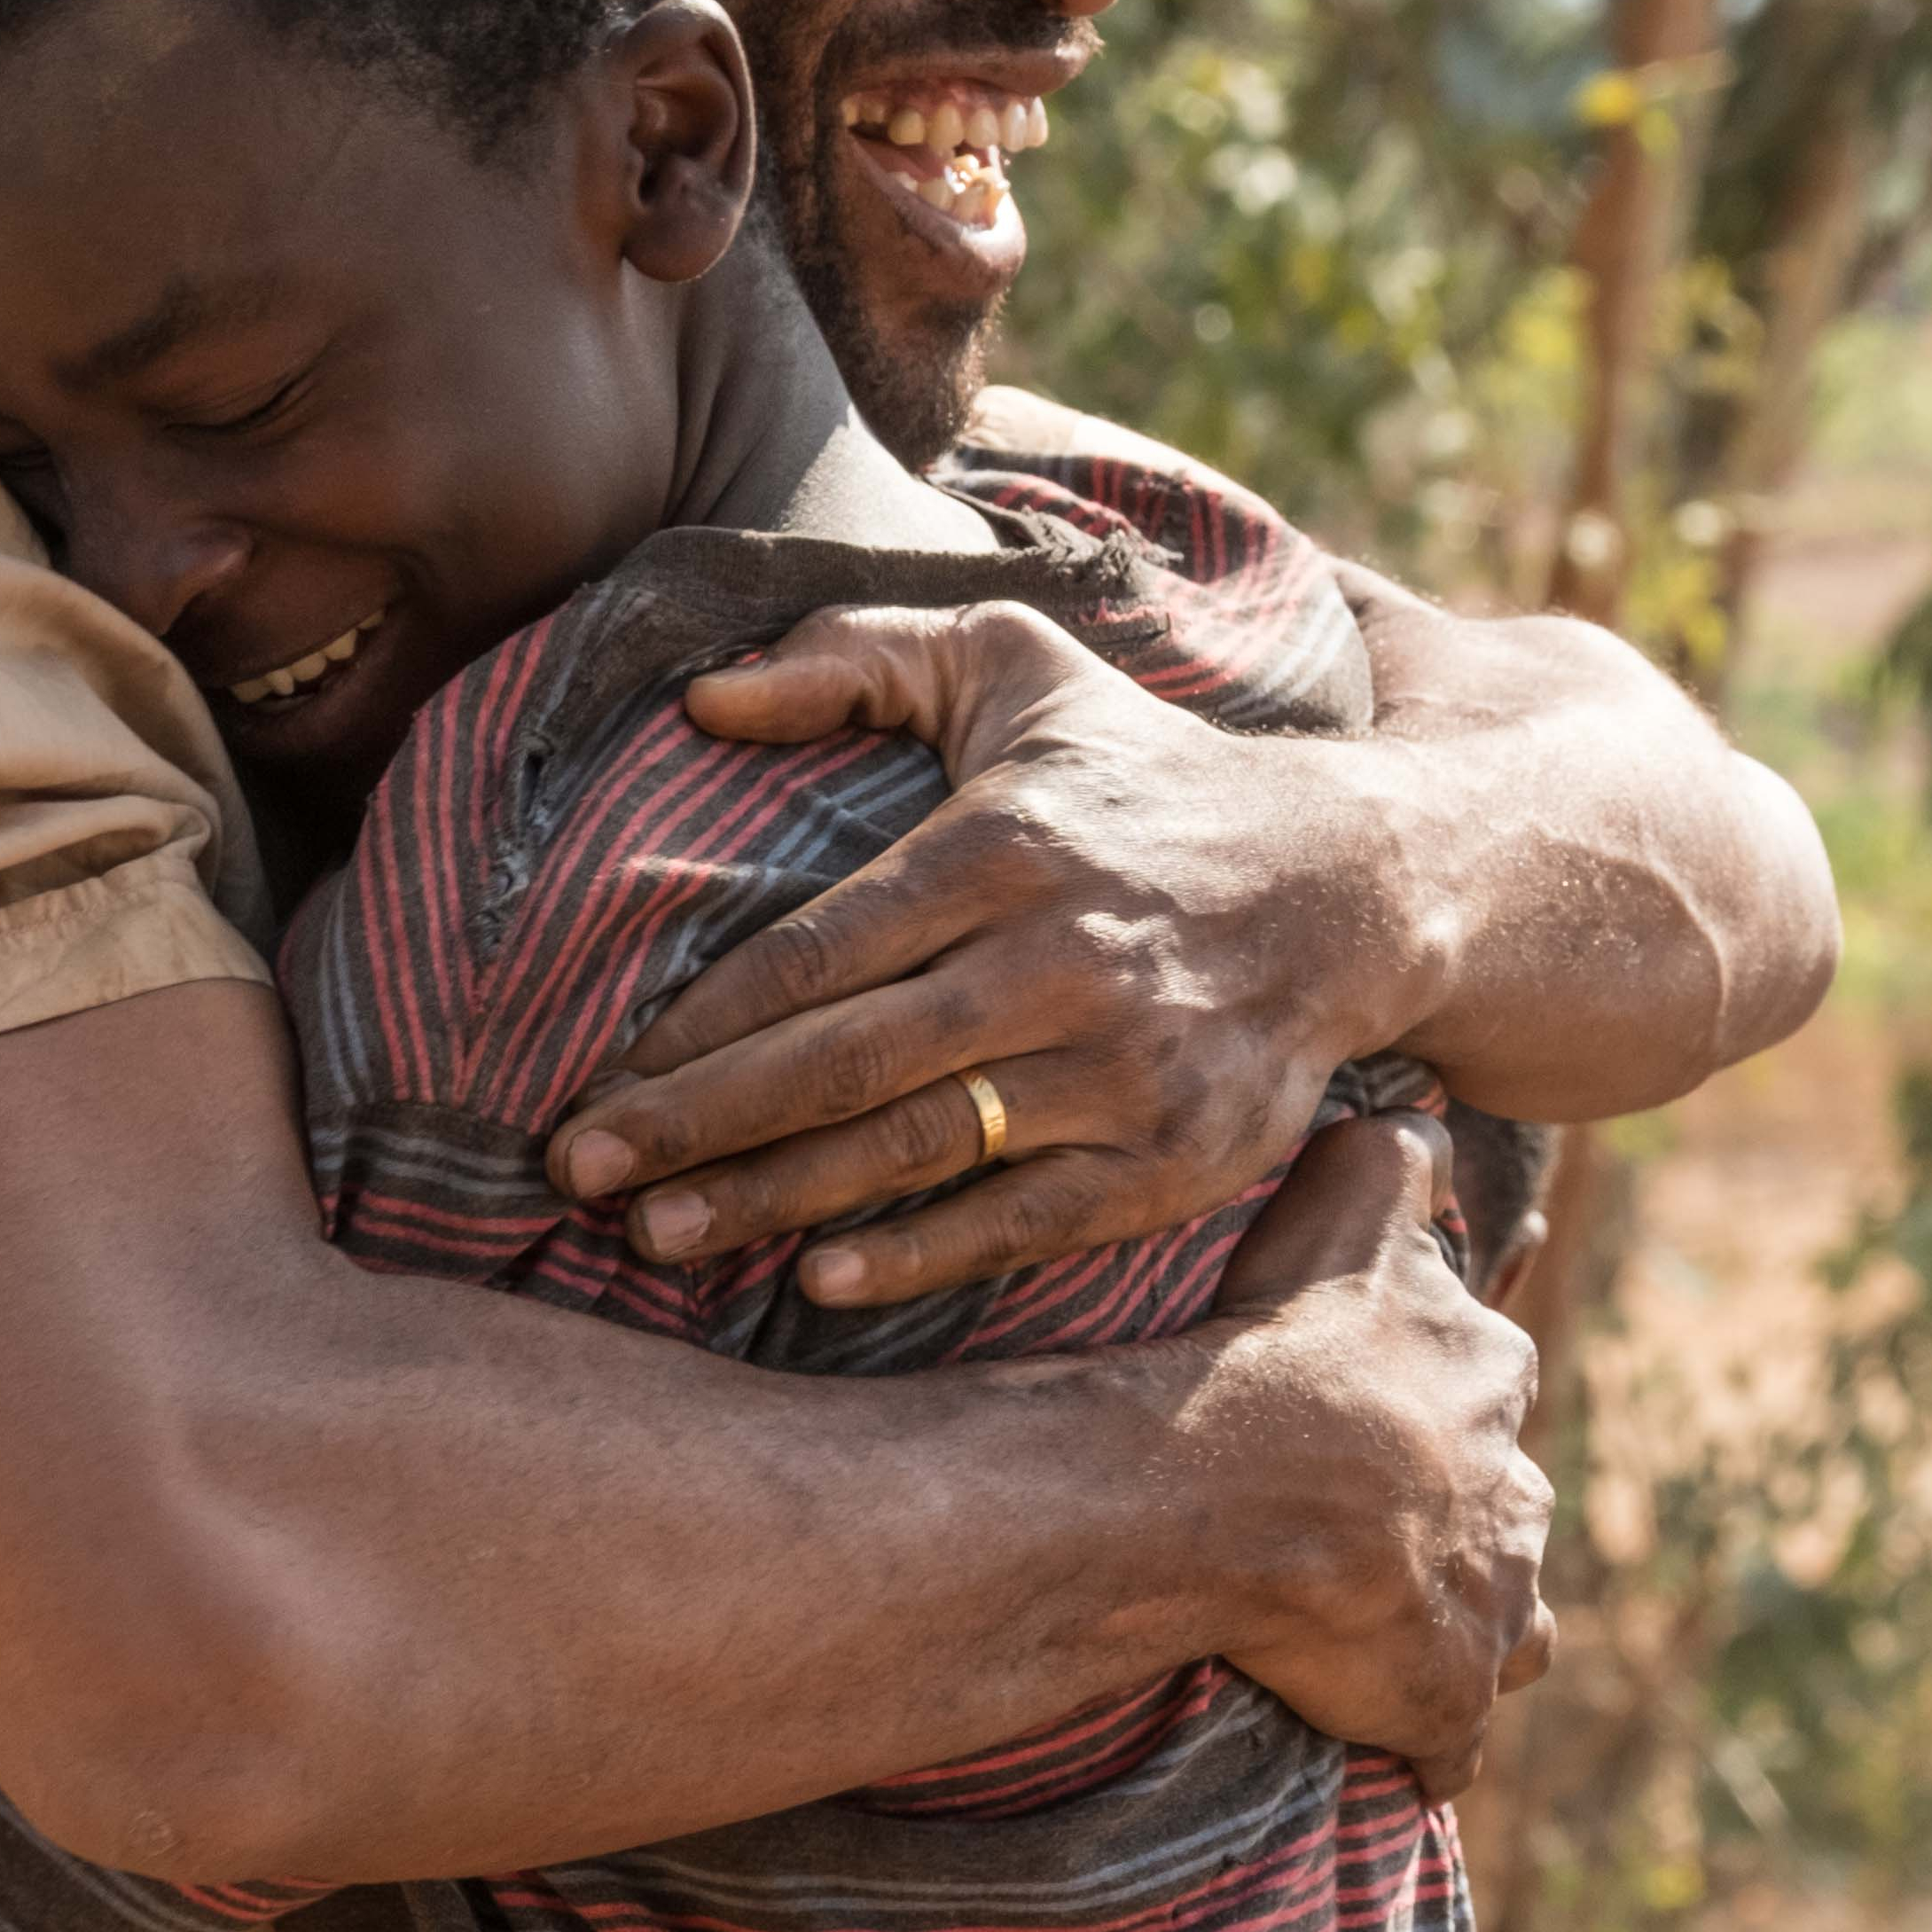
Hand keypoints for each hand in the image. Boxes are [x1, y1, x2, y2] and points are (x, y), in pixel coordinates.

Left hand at [546, 601, 1451, 1307]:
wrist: (1353, 883)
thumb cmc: (1146, 774)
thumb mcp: (1016, 664)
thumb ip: (856, 652)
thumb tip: (701, 697)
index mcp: (1003, 845)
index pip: (813, 952)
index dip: (691, 1029)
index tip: (592, 1082)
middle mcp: (1062, 958)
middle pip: (842, 1063)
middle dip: (694, 1128)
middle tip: (578, 1175)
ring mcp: (1124, 1067)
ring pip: (916, 1150)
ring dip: (773, 1202)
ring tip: (658, 1237)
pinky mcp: (1176, 1154)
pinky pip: (1024, 1222)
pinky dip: (918, 1257)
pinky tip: (817, 1279)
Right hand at [1182, 1114, 1552, 1795]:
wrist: (1239, 1489)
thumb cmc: (1281, 1344)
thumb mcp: (1347, 1201)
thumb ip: (1398, 1155)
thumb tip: (1433, 1117)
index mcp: (1491, 1377)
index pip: (1487, 1376)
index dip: (1432, 1392)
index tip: (1372, 1409)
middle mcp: (1513, 1492)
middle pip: (1504, 1502)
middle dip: (1457, 1513)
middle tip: (1371, 1524)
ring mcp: (1489, 1603)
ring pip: (1510, 1618)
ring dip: (1467, 1622)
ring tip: (1397, 1630)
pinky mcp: (1450, 1696)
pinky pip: (1453, 1731)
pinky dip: (1429, 1735)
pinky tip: (1393, 1737)